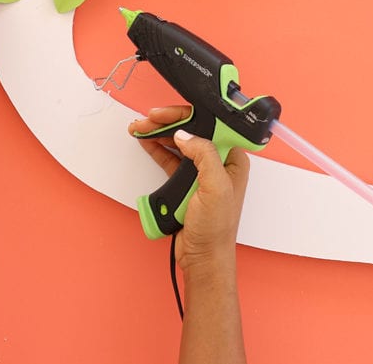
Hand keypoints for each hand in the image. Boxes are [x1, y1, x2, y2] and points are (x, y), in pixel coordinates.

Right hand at [129, 106, 249, 274]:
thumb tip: (185, 135)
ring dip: (159, 134)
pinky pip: (171, 159)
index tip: (166, 114)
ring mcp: (201, 173)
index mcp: (232, 159)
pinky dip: (158, 148)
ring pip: (179, 143)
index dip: (187, 116)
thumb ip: (203, 156)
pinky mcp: (187, 183)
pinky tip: (146, 142)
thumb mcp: (214, 188)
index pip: (210, 125)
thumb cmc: (216, 230)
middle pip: (192, 131)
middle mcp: (219, 162)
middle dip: (168, 123)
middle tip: (147, 120)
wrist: (202, 259)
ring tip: (140, 128)